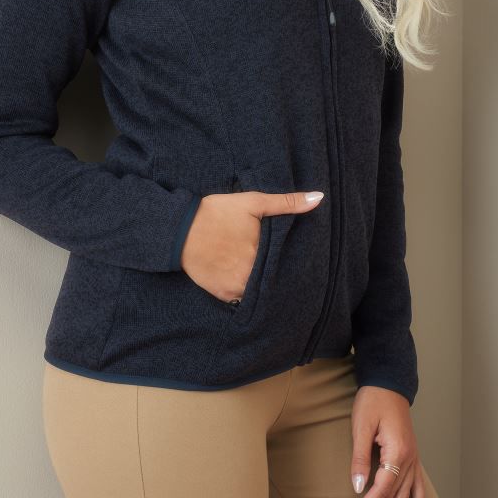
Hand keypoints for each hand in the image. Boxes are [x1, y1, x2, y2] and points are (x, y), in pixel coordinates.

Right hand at [180, 189, 323, 302]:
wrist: (179, 229)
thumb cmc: (217, 212)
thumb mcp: (252, 202)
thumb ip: (286, 202)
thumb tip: (318, 198)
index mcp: (263, 252)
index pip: (288, 262)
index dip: (292, 260)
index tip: (293, 256)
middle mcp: (252, 274)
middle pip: (275, 278)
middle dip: (279, 273)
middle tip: (280, 266)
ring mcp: (237, 287)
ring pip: (261, 290)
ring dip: (264, 284)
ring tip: (265, 273)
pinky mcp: (224, 294)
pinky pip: (243, 298)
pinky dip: (247, 291)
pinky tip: (246, 278)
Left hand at [344, 386, 425, 497]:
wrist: (388, 383)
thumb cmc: (373, 401)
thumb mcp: (361, 427)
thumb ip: (360, 458)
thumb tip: (357, 487)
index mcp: (397, 453)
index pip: (380, 490)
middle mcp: (410, 459)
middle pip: (392, 497)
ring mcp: (413, 459)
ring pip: (405, 496)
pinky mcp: (411, 456)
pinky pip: (418, 485)